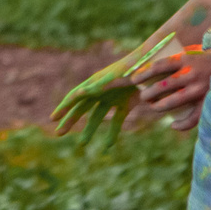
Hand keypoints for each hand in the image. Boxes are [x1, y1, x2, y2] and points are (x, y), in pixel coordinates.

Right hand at [52, 26, 184, 139]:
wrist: (157, 63)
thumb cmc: (136, 67)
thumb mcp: (116, 76)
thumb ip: (98, 85)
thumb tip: (79, 93)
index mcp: (96, 82)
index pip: (75, 97)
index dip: (64, 108)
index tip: (53, 118)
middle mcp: (102, 90)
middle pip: (82, 108)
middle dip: (70, 120)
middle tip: (58, 133)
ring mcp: (113, 97)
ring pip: (97, 116)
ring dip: (90, 130)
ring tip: (83, 143)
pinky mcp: (126, 103)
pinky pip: (116, 120)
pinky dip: (113, 132)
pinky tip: (109, 145)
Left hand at [133, 46, 210, 132]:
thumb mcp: (195, 50)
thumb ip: (179, 57)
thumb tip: (158, 66)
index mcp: (186, 58)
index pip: (158, 66)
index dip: (144, 74)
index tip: (133, 80)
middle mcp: (191, 74)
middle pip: (163, 86)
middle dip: (149, 93)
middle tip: (143, 97)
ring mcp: (200, 89)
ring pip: (174, 101)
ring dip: (160, 106)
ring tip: (153, 107)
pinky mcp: (209, 100)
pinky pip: (193, 117)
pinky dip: (182, 124)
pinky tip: (173, 125)